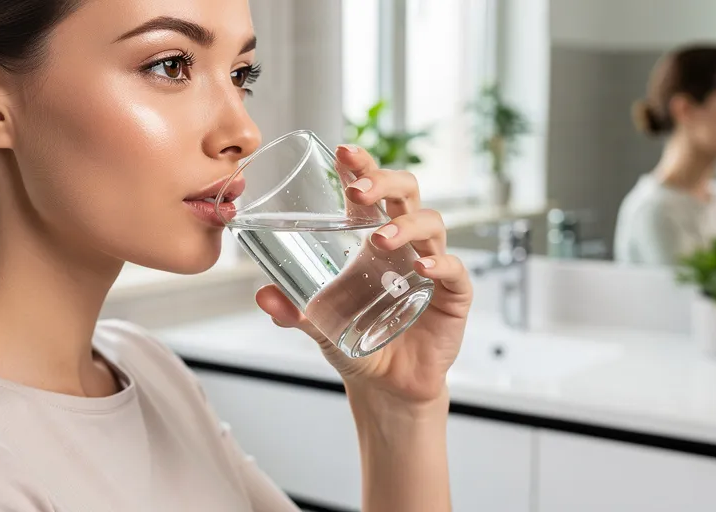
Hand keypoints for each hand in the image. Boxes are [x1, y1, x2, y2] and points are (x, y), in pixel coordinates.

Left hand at [254, 144, 471, 405]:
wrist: (385, 386)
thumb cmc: (355, 342)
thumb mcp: (317, 323)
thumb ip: (291, 310)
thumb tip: (262, 294)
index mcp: (371, 238)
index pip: (370, 190)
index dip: (361, 166)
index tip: (343, 151)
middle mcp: (405, 243)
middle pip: (405, 192)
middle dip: (383, 182)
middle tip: (357, 190)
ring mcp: (431, 265)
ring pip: (431, 223)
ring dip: (405, 224)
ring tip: (380, 237)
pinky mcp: (452, 294)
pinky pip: (454, 269)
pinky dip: (440, 264)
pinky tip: (421, 269)